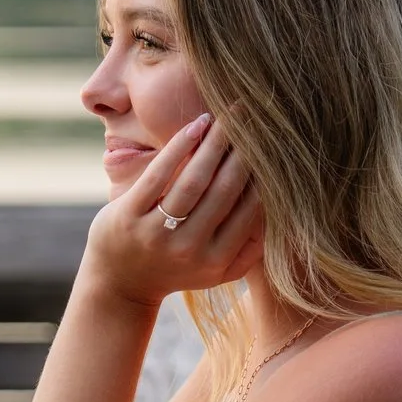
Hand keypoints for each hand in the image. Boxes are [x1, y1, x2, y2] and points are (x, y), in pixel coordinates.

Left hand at [83, 113, 264, 307]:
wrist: (119, 284)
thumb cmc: (175, 269)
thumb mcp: (216, 273)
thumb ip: (249, 251)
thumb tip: (281, 213)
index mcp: (216, 262)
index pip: (249, 210)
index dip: (262, 174)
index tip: (271, 146)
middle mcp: (189, 250)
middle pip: (224, 190)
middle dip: (243, 151)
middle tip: (254, 122)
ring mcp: (156, 233)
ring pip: (194, 179)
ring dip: (215, 143)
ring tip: (229, 116)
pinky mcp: (129, 216)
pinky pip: (160, 173)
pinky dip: (181, 145)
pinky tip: (198, 125)